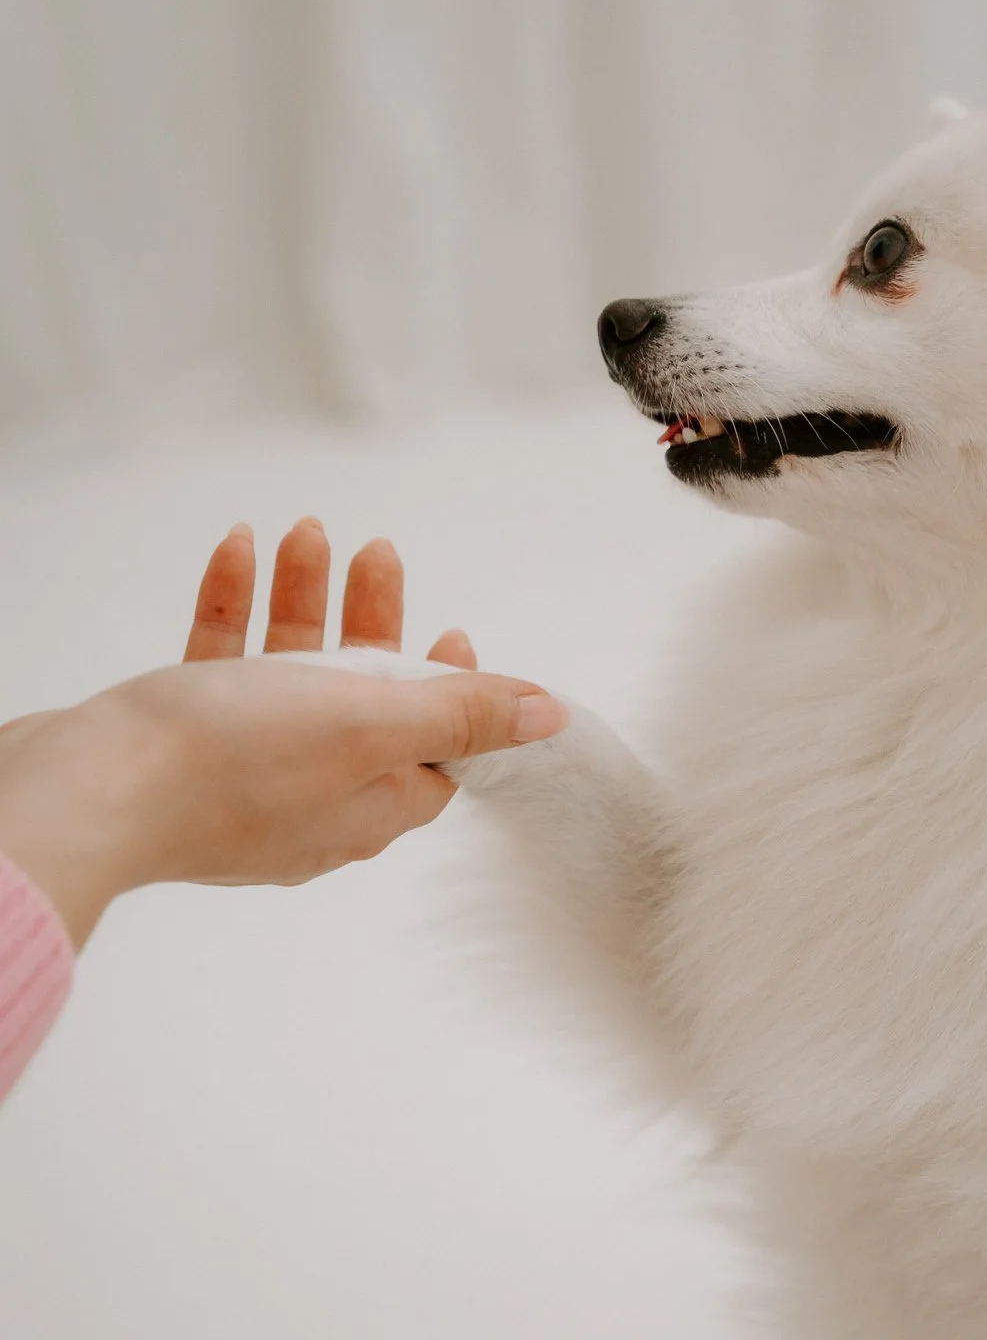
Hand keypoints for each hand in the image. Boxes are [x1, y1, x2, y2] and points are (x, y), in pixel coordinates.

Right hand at [0, 520, 566, 944]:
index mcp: (369, 809)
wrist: (85, 793)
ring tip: (304, 530)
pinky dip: (237, 608)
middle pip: (366, 703)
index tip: (453, 634)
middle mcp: (310, 800)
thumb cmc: (227, 766)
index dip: (455, 694)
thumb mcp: (371, 726)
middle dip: (375, 620)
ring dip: (304, 599)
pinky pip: (223, 668)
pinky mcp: (180, 746)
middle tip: (376, 552)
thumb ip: (460, 715)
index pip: (439, 755)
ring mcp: (241, 776)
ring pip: (291, 676)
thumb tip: (549, 717)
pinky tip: (240, 550)